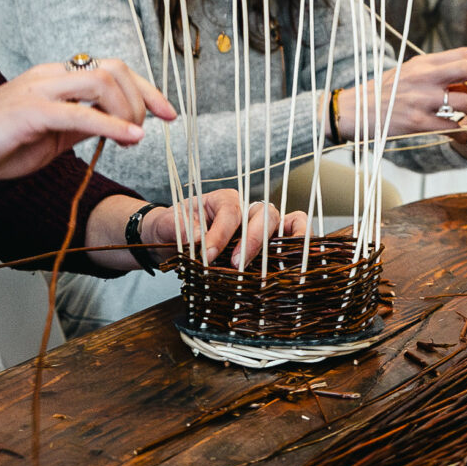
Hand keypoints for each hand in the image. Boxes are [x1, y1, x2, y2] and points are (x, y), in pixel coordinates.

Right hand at [0, 57, 177, 210]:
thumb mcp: (48, 138)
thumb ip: (79, 127)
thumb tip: (116, 128)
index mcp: (54, 78)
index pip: (111, 69)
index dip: (146, 88)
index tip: (166, 113)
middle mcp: (49, 76)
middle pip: (114, 68)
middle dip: (143, 96)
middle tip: (151, 127)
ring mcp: (38, 90)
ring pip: (102, 81)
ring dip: (128, 109)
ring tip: (133, 137)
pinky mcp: (28, 112)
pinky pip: (79, 113)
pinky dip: (110, 125)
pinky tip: (128, 139)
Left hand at [102, 190, 308, 269]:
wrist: (172, 239)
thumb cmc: (174, 228)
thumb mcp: (168, 224)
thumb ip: (178, 227)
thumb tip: (197, 238)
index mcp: (224, 199)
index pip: (231, 212)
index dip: (221, 234)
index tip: (207, 255)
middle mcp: (247, 209)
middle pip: (263, 215)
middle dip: (253, 240)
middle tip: (236, 265)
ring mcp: (261, 226)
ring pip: (285, 222)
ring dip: (287, 241)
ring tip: (284, 263)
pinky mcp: (267, 243)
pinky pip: (291, 236)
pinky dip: (298, 246)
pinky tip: (296, 266)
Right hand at [340, 47, 466, 162]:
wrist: (355, 110)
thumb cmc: (383, 93)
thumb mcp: (409, 74)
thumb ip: (436, 74)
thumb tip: (466, 83)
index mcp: (423, 63)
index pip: (465, 54)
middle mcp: (423, 77)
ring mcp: (420, 99)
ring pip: (464, 102)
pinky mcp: (416, 122)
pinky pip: (449, 128)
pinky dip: (462, 135)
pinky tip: (463, 138)